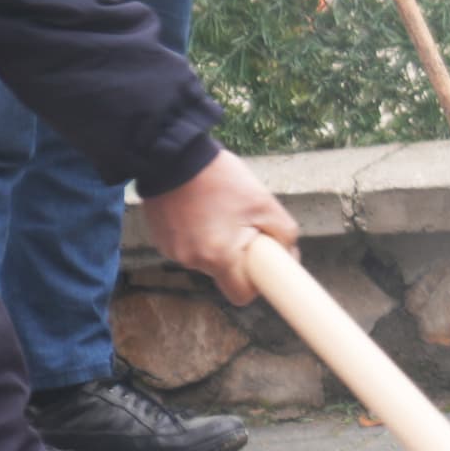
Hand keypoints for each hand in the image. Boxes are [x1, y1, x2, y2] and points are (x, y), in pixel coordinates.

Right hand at [140, 149, 298, 301]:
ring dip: (215, 243)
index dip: (255, 284)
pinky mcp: (160, 239)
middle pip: (224, 274)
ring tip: (217, 211)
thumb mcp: (263, 202)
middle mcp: (192, 260)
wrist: (174, 154)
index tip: (261, 265)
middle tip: (242, 226)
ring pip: (205, 259)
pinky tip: (198, 209)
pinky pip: (187, 246)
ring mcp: (172, 251)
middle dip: (236, 256)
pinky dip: (196, 234)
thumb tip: (289, 254)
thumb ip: (283, 234)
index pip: (241, 295)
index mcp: (218, 257)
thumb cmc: (220, 177)